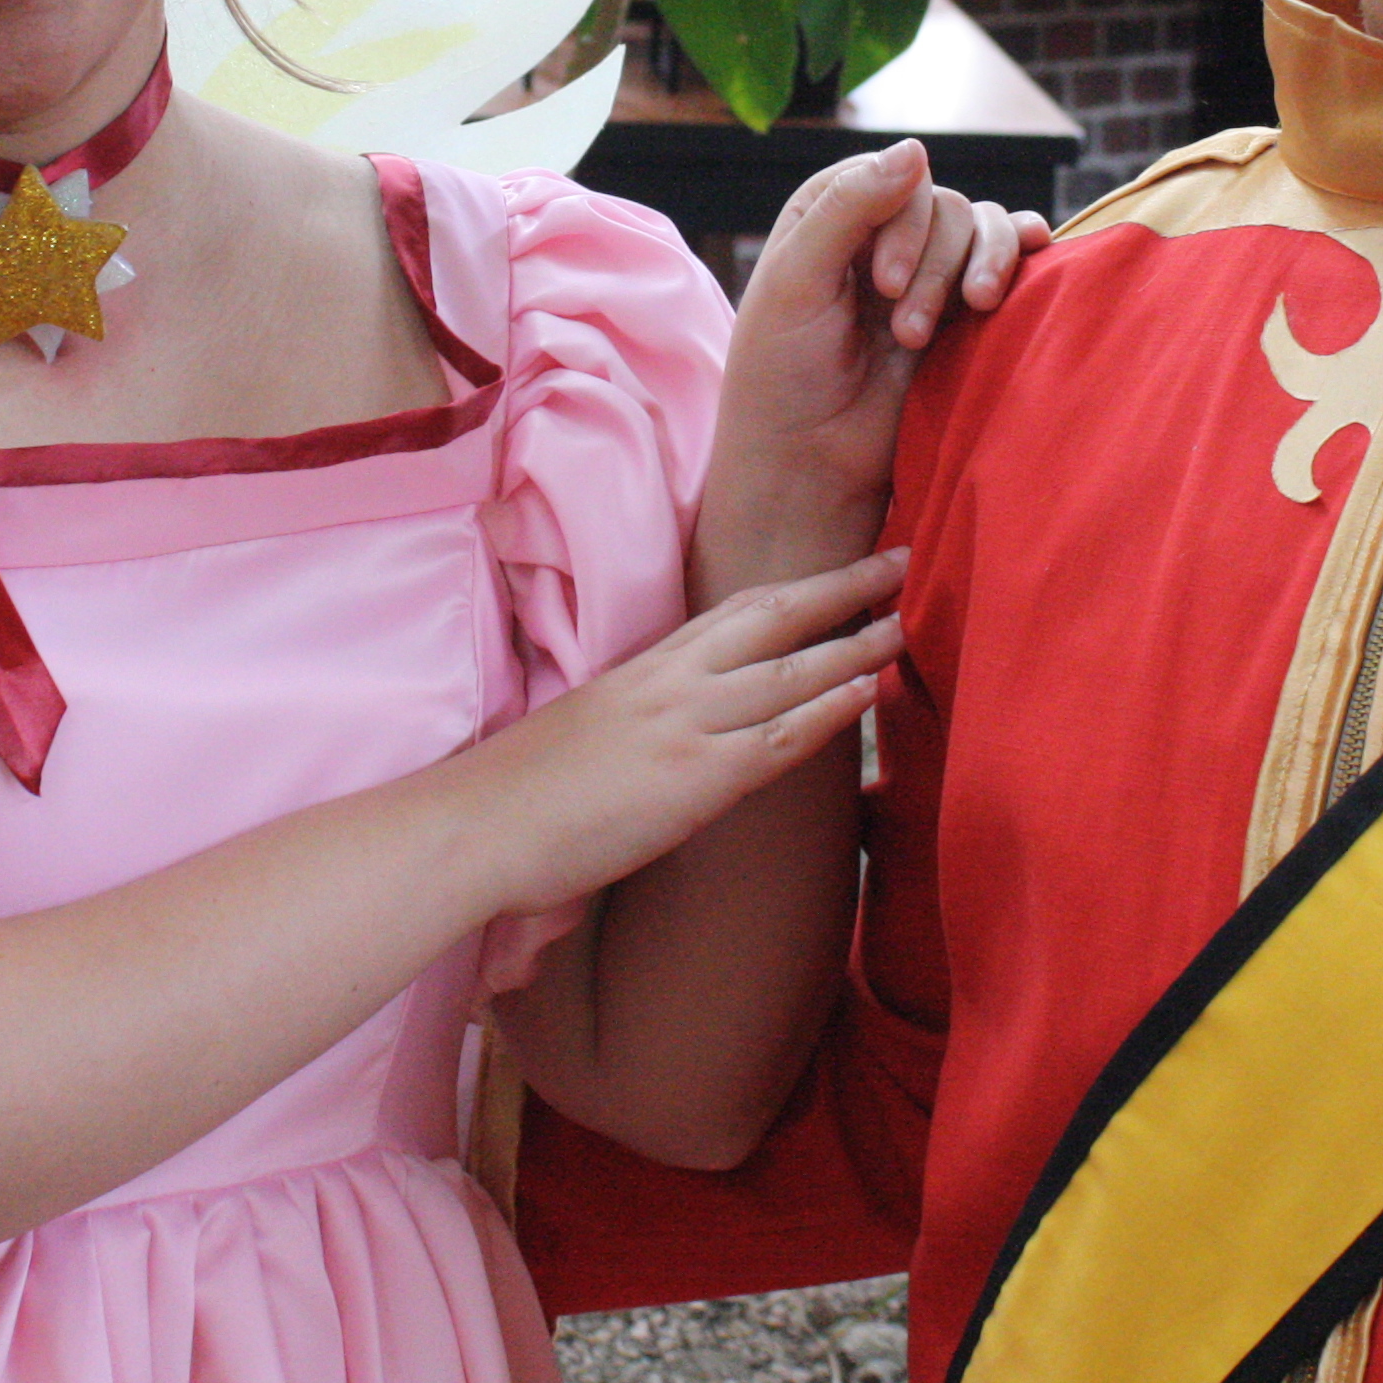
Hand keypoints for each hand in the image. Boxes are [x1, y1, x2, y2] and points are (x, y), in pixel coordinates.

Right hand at [455, 549, 905, 917]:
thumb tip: (674, 739)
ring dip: (855, 644)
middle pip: (774, 615)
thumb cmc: (520, 793)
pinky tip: (868, 693)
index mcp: (645, 667)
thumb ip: (642, 721)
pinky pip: (779, 738)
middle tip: (900, 559)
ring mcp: (685, 725)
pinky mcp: (693, 778)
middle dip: (842, 586)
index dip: (797, 588)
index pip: (737, 611)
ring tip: (907, 623)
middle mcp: (671, 681)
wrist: (475, 824)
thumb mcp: (591, 731)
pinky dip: (829, 710)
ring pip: (790, 670)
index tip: (843, 569)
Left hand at [703, 141, 1047, 589]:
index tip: (881, 284)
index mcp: (830, 211)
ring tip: (959, 319)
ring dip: (976, 269)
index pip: (893, 176)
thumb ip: (850, 208)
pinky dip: (1023, 249)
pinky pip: (1010, 258)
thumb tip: (918, 147)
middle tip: (904, 332)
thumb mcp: (798, 280)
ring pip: (981, 227)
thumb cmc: (783, 371)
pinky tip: (1038, 251)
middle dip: (932, 265)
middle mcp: (882, 231)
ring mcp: (927, 271)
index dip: (901, 220)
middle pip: (944, 204)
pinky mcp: (962, 311)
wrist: (810, 461)